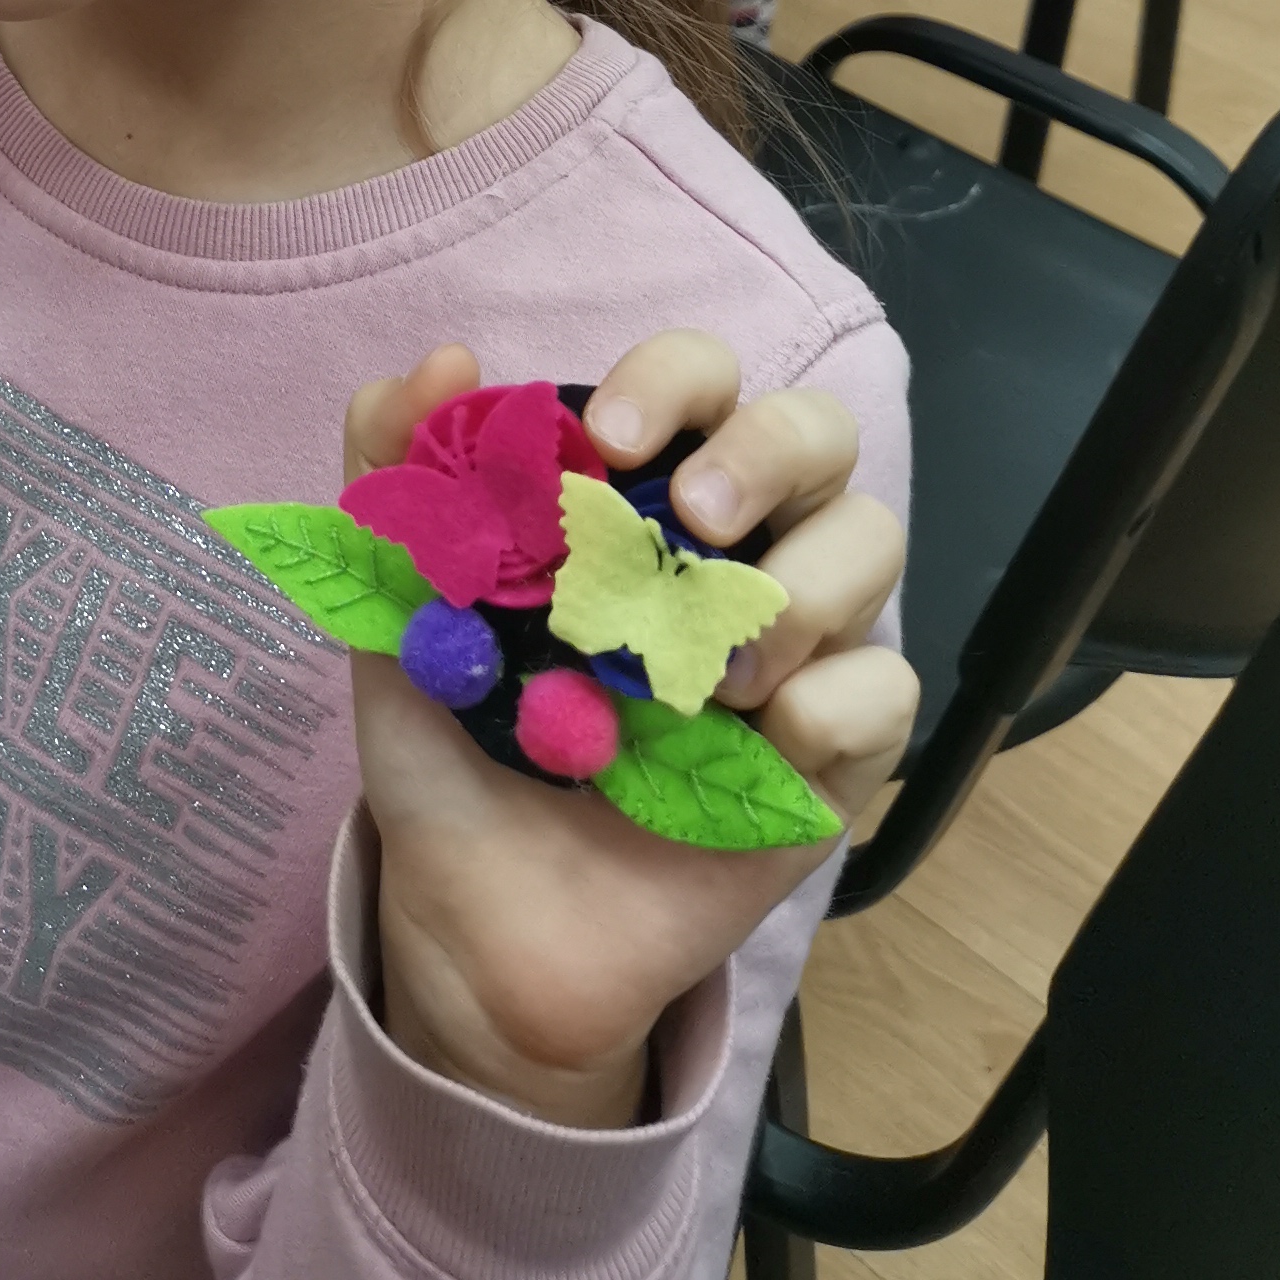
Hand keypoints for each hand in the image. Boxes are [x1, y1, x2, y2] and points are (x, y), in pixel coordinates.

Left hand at [354, 333, 912, 1122]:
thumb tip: (448, 359)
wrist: (477, 920)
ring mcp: (795, 645)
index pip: (699, 377)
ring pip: (871, 540)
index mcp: (639, 492)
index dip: (672, 379)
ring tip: (709, 674)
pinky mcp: (835, 752)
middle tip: (695, 520)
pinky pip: (884, 687)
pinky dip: (830, 702)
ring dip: (801, 586)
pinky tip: (759, 744)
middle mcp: (732, 546)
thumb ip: (396, 479)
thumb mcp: (394, 610)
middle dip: (767, 451)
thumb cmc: (449, 743)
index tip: (606, 440)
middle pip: (818, 434)